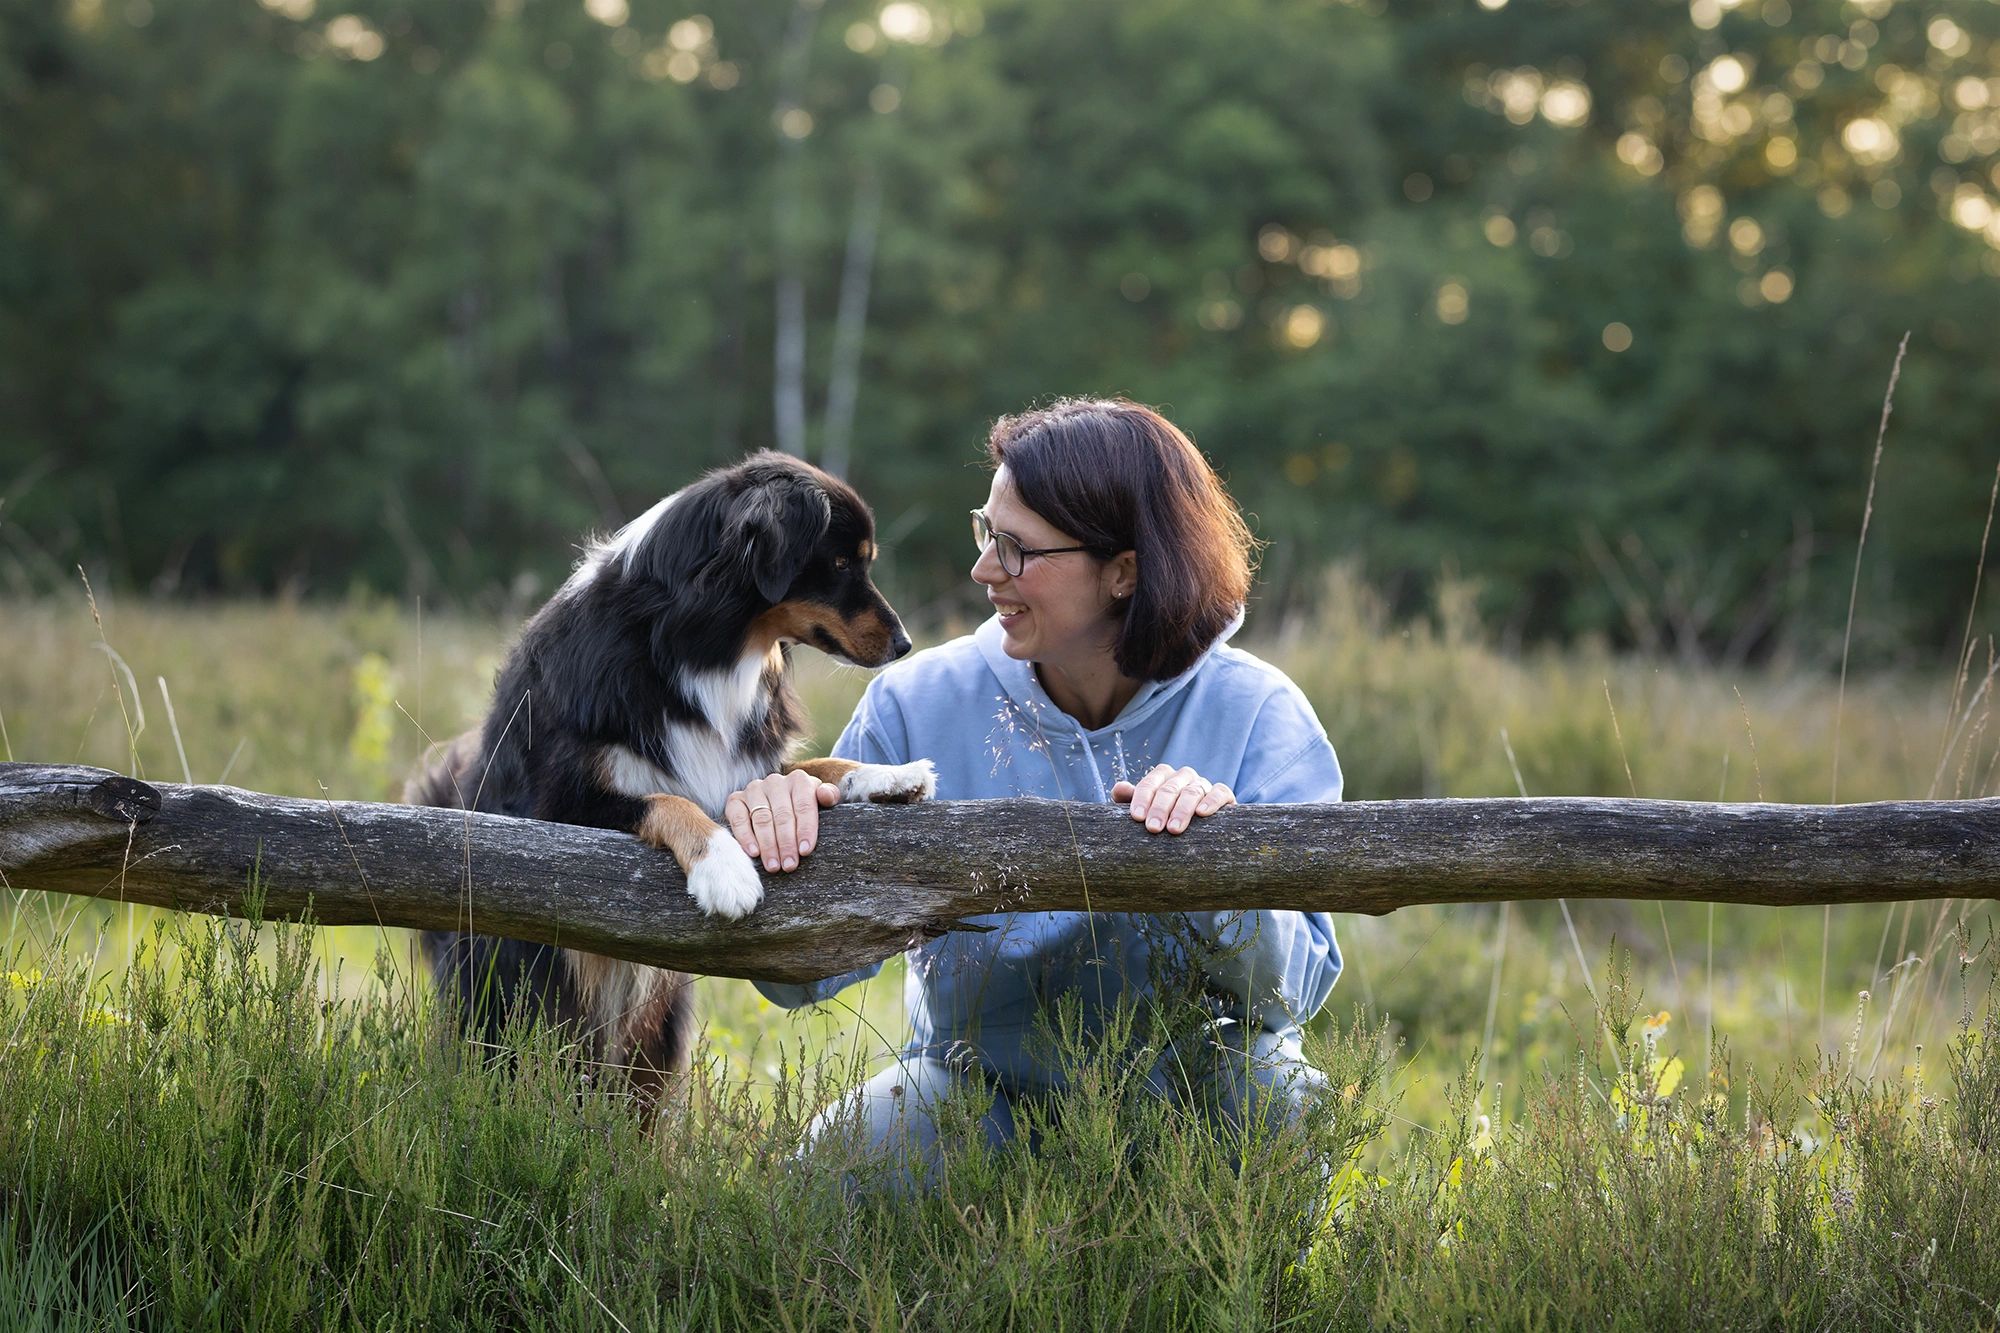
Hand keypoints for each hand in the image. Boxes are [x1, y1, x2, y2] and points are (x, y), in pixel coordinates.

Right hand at [724, 771, 838, 871]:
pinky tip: (753, 853)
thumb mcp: (820, 801)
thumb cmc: (803, 807)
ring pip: (761, 819)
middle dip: (786, 843)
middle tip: (789, 865)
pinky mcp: (735, 799)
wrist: (776, 802)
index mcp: (799, 780)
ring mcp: (754, 789)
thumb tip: (826, 795)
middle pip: (782, 815)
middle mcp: (775, 781)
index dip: (805, 829)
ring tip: (774, 866)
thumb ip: (829, 796)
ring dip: (768, 845)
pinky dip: (745, 836)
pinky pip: (738, 818)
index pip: (804, 806)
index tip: (805, 851)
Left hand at [1112, 764, 1234, 833]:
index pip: (1150, 783)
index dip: (1142, 799)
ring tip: (1174, 829)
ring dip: (1182, 810)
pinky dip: (1211, 800)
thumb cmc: (1165, 820)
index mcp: (1163, 777)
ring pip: (1192, 791)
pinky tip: (1202, 813)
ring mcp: (1203, 783)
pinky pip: (1219, 792)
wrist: (1199, 832)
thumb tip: (1118, 788)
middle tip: (1153, 828)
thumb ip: (1130, 800)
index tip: (1136, 817)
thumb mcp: (1146, 811)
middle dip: (1160, 808)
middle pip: (1169, 788)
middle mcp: (1183, 776)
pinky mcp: (1223, 794)